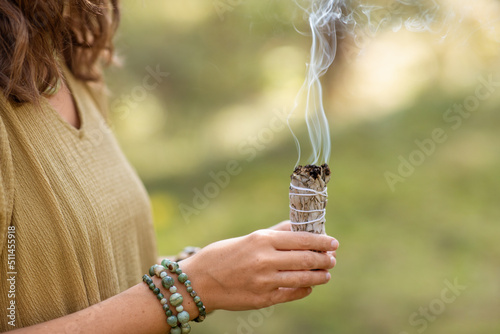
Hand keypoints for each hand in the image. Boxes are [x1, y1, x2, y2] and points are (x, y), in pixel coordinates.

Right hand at [179, 228, 338, 311]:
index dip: (322, 241)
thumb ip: (275, 234)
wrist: (199, 282)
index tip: (333, 243)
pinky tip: (308, 286)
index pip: (302, 239)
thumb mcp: (249, 238)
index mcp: (262, 240)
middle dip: (324, 259)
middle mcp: (265, 259)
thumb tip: (299, 228)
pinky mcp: (262, 299)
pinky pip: (291, 294)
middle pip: (306, 259)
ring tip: (326, 274)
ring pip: (303, 278)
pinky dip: (304, 290)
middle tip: (332, 259)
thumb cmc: (223, 255)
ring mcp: (264, 281)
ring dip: (319, 276)